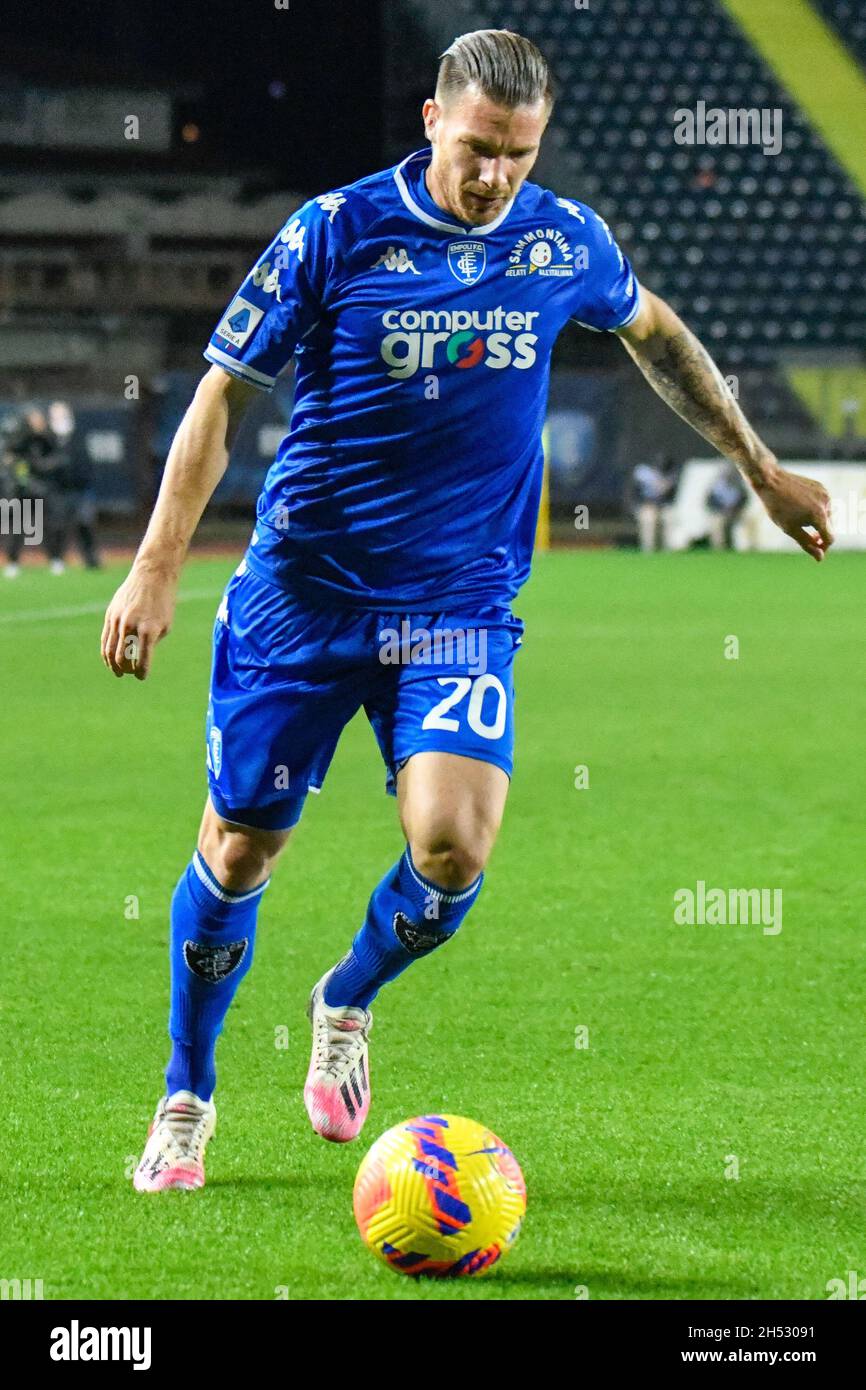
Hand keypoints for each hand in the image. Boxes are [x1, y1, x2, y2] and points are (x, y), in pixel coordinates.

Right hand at [101, 562, 177, 679]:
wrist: (152, 576)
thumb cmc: (163, 603)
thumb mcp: (165, 626)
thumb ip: (151, 644)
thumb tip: (138, 660)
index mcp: (149, 630)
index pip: (142, 660)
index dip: (141, 673)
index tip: (141, 677)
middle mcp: (131, 626)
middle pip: (122, 658)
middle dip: (126, 670)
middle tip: (130, 673)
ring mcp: (118, 620)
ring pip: (109, 651)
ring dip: (113, 665)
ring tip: (119, 672)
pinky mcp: (110, 615)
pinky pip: (105, 639)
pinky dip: (107, 653)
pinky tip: (111, 659)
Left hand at [753, 463, 833, 561]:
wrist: (771, 481)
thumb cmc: (778, 508)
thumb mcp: (790, 530)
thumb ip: (807, 544)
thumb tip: (820, 557)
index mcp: (819, 516)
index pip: (830, 538)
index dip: (823, 547)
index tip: (814, 550)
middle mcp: (826, 504)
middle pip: (829, 527)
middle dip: (819, 534)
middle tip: (805, 537)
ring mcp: (825, 494)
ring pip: (826, 515)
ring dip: (817, 522)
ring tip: (799, 519)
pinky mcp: (821, 487)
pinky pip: (823, 503)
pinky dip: (816, 509)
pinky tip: (801, 507)